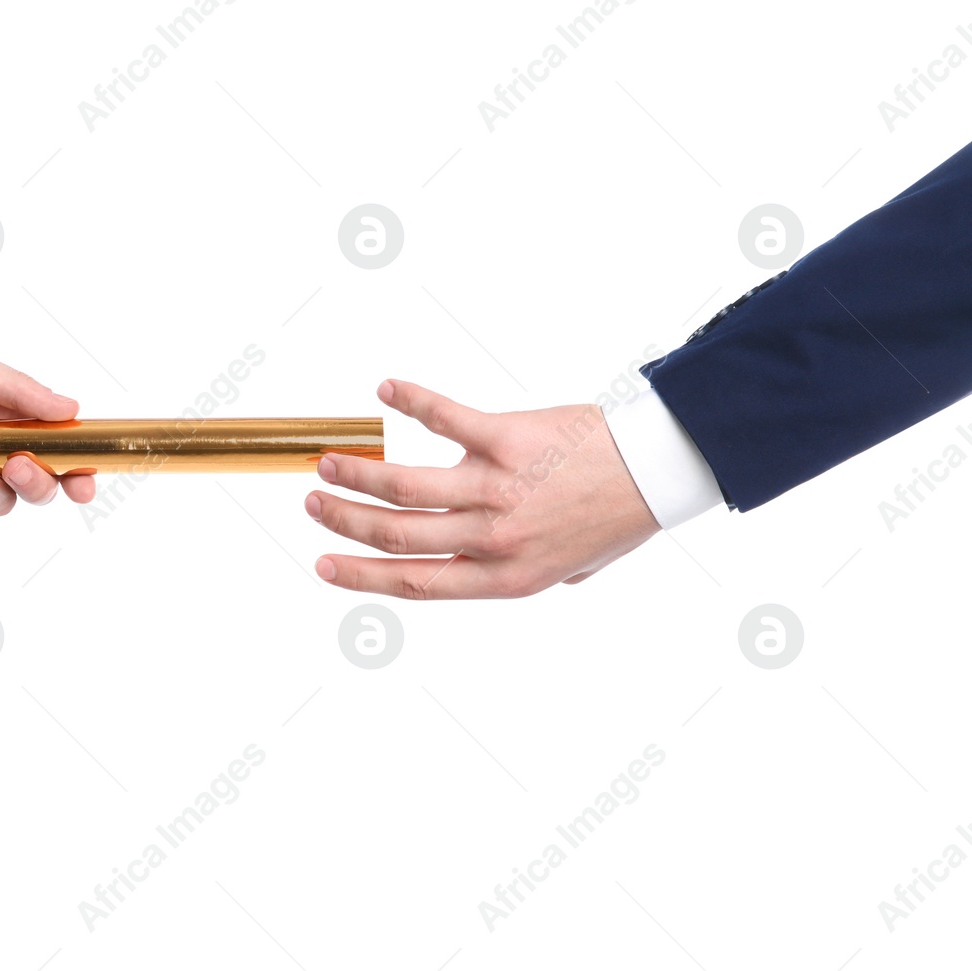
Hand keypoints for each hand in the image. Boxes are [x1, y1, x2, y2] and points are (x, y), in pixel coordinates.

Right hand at [306, 379, 659, 598]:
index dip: (360, 576)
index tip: (323, 565)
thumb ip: (514, 569)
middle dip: (344, 520)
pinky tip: (387, 391)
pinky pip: (446, 417)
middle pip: (396, 533)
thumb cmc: (615, 519)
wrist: (659, 471)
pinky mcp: (508, 437)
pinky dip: (412, 401)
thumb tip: (478, 562)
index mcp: (505, 577)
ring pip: (405, 484)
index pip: (414, 582)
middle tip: (312, 501)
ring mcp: (498, 487)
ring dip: (358, 472)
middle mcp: (494, 537)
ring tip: (328, 459)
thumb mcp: (566, 569)